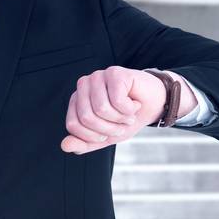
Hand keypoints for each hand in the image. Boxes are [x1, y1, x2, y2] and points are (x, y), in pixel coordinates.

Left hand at [60, 67, 194, 153]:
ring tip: (128, 114)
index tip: (108, 134)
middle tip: (122, 124)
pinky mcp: (115, 73)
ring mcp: (98, 77)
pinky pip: (117, 100)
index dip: (93, 136)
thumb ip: (85, 143)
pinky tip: (134, 103)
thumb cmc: (128, 119)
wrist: (154, 106)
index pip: (73, 125)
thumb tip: (64, 145)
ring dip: (120, 119)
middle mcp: (83, 86)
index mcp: (77, 100)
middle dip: (109, 128)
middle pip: (87, 117)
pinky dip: (129, 109)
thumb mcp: (106, 137)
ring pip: (101, 109)